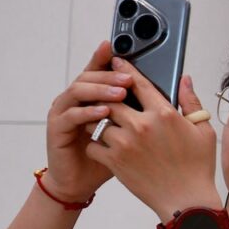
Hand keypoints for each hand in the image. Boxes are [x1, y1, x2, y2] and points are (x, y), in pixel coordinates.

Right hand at [44, 41, 133, 201]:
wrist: (80, 182)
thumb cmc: (108, 155)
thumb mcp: (132, 129)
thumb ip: (145, 108)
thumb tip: (171, 88)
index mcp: (93, 96)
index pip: (100, 71)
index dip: (106, 58)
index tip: (117, 47)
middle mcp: (77, 99)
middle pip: (89, 77)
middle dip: (110, 75)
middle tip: (129, 77)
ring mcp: (65, 112)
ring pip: (78, 90)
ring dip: (100, 90)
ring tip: (120, 92)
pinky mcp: (57, 128)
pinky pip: (71, 115)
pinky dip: (88, 112)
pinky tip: (104, 113)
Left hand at [84, 59, 218, 220]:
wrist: (187, 202)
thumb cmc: (198, 167)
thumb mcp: (203, 131)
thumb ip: (191, 102)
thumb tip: (184, 79)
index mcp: (164, 114)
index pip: (137, 83)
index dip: (124, 70)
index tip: (116, 61)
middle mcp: (142, 125)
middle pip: (112, 100)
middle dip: (108, 97)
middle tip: (109, 98)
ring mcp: (125, 144)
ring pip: (101, 122)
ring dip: (104, 122)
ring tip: (109, 125)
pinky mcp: (115, 162)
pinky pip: (94, 144)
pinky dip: (97, 143)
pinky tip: (107, 146)